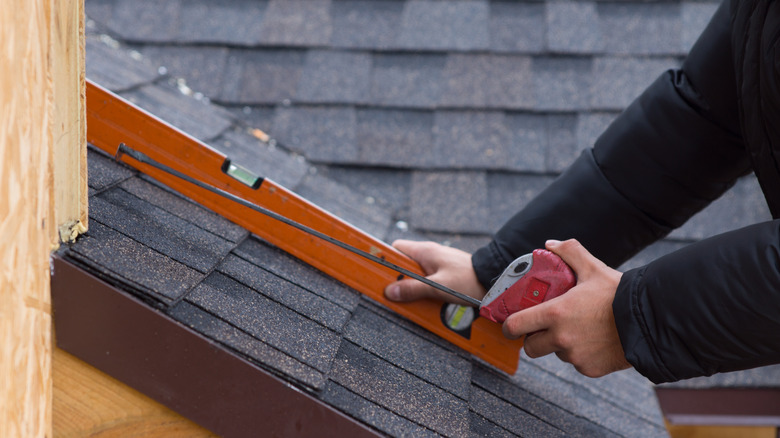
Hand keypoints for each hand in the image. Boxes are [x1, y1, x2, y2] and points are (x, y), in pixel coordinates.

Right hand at [384, 240, 486, 304]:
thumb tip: (389, 292)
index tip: (377, 272)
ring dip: (414, 288)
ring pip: (416, 275)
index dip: (385, 260)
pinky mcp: (445, 274)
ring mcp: (438, 264)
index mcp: (424, 251)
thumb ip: (413, 289)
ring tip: (417, 301)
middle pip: (404, 265)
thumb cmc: (469, 279)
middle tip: (398, 294)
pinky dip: (426, 291)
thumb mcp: (438, 287)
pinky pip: (428, 281)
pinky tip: (430, 302)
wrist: (494, 279)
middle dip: (399, 280)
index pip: (395, 249)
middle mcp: (429, 255)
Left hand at [503, 239, 630, 377]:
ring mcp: (575, 356)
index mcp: (556, 313)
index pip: (516, 326)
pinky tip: (595, 341)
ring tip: (579, 329)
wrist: (651, 321)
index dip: (510, 326)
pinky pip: (577, 363)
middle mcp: (561, 338)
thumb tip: (550, 245)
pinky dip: (581, 355)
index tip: (512, 324)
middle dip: (534, 338)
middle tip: (544, 327)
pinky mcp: (590, 369)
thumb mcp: (593, 268)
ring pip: (556, 353)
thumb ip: (569, 253)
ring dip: (560, 345)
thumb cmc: (620, 294)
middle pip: (531, 347)